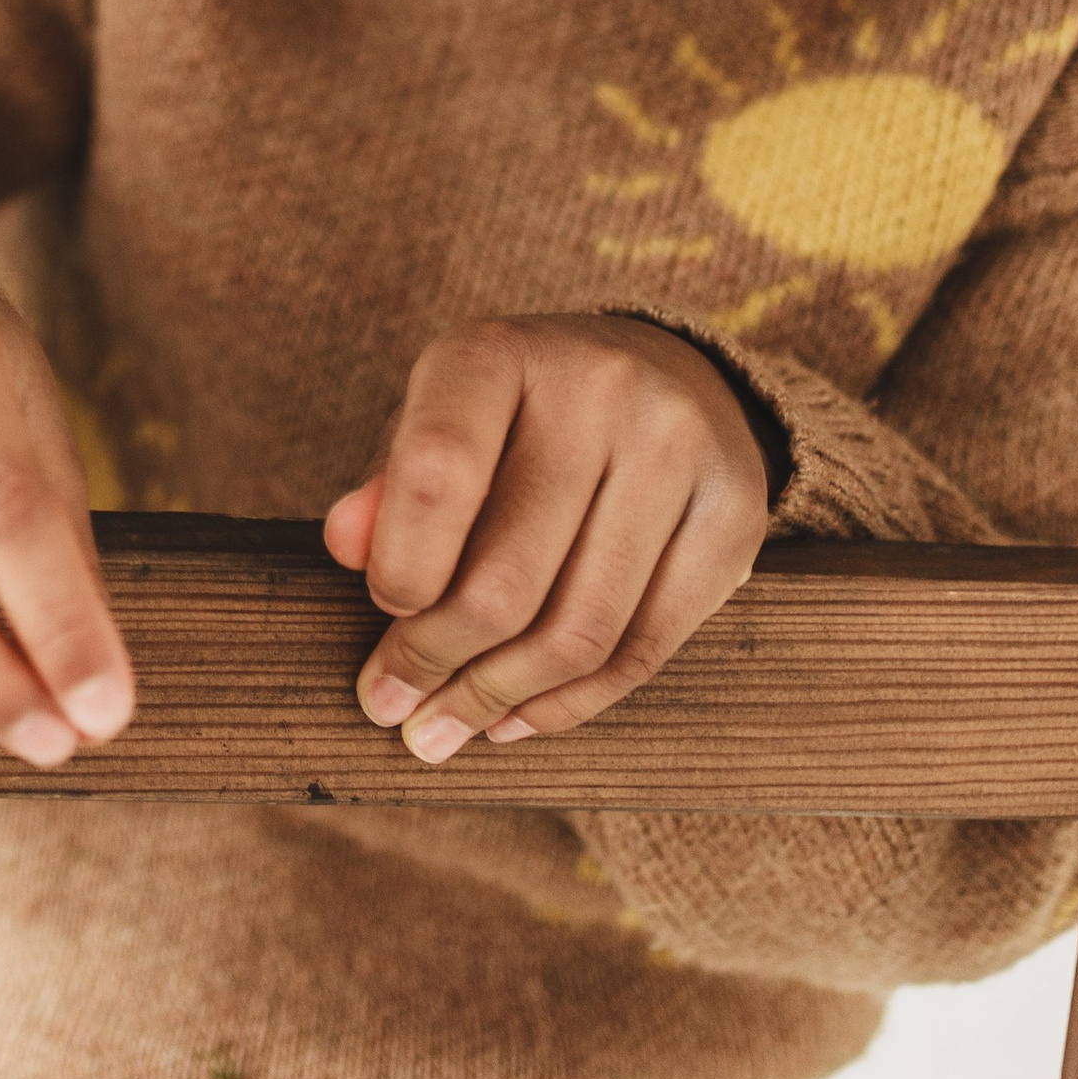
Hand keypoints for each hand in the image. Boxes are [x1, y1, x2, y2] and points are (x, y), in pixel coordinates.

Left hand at [322, 315, 770, 766]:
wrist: (672, 376)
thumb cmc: (520, 414)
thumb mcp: (442, 420)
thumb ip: (389, 484)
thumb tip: (343, 545)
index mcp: (500, 351)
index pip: (436, 472)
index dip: (400, 566)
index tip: (380, 613)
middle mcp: (599, 388)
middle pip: (506, 579)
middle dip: (435, 660)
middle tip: (392, 705)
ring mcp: (677, 453)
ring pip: (578, 633)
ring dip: (497, 700)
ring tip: (445, 727)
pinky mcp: (734, 519)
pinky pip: (644, 651)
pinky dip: (569, 706)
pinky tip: (516, 719)